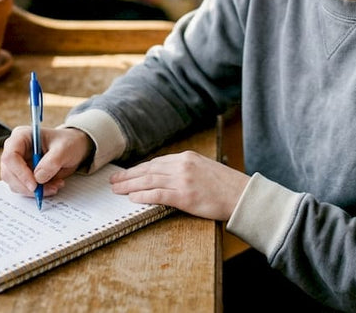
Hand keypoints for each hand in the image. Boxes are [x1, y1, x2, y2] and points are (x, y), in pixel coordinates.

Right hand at [0, 125, 92, 196]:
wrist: (73, 147)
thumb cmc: (68, 142)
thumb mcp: (65, 149)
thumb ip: (52, 162)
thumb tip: (38, 178)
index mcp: (21, 136)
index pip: (10, 156)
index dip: (20, 172)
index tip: (34, 185)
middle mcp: (15, 150)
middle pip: (9, 173)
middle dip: (27, 186)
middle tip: (47, 189)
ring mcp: (17, 163)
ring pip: (14, 184)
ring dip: (33, 190)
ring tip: (55, 185)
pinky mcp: (22, 175)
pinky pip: (23, 188)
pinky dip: (36, 192)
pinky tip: (51, 186)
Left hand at [109, 151, 249, 220]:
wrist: (242, 195)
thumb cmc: (226, 185)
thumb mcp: (204, 169)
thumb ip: (185, 169)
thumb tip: (165, 177)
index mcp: (187, 157)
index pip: (156, 162)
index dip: (138, 169)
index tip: (126, 173)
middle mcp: (182, 166)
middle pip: (148, 170)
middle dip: (128, 176)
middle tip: (113, 181)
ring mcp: (183, 180)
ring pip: (149, 181)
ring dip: (130, 186)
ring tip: (117, 190)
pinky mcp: (185, 196)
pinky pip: (158, 195)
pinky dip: (143, 196)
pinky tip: (133, 199)